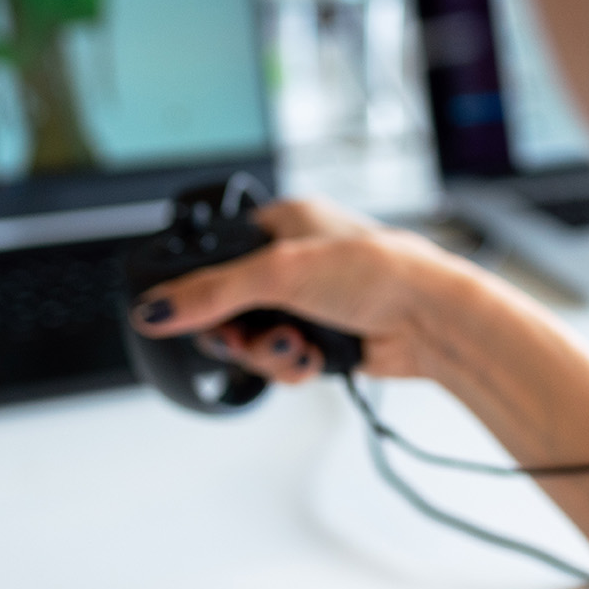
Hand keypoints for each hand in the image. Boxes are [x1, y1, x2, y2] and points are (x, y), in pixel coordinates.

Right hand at [129, 198, 499, 383]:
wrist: (431, 321)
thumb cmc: (379, 272)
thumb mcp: (280, 273)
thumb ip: (212, 293)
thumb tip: (156, 307)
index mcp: (283, 224)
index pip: (215, 257)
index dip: (200, 290)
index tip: (189, 313)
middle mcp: (295, 262)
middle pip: (229, 308)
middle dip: (238, 332)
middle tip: (246, 335)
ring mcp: (310, 304)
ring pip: (254, 340)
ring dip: (269, 352)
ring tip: (295, 347)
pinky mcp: (324, 339)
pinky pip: (284, 360)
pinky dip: (293, 365)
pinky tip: (313, 359)